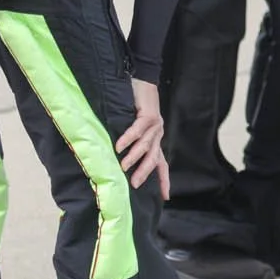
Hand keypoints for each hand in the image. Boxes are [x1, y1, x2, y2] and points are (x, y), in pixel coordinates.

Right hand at [117, 79, 168, 198]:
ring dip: (134, 157)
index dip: (164, 180)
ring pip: (146, 145)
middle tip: (133, 184)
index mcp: (155, 141)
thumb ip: (129, 144)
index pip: (161, 164)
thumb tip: (114, 160)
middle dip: (144, 173)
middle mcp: (158, 135)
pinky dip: (129, 138)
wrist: (142, 81)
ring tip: (123, 167)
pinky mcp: (149, 114)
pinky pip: (139, 129)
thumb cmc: (134, 106)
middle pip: (154, 159)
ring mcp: (155, 125)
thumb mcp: (133, 128)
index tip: (165, 197)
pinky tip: (120, 146)